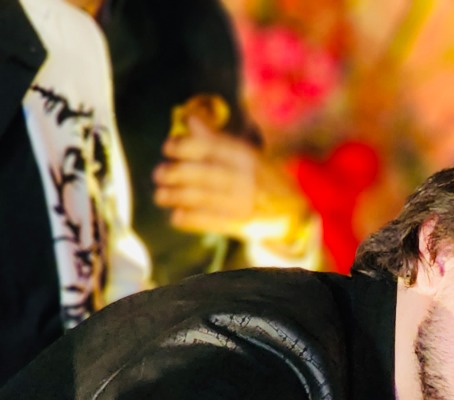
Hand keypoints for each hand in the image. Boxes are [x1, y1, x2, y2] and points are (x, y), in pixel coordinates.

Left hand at [153, 115, 310, 242]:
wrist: (295, 214)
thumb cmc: (266, 180)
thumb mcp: (248, 155)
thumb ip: (216, 139)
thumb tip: (189, 119)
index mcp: (248, 158)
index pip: (212, 148)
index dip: (185, 146)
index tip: (168, 147)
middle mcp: (246, 180)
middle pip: (205, 174)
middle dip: (177, 173)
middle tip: (159, 173)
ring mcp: (245, 204)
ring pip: (205, 198)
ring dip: (178, 197)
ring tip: (160, 195)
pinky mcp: (243, 226)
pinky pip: (213, 222)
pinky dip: (192, 220)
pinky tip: (176, 217)